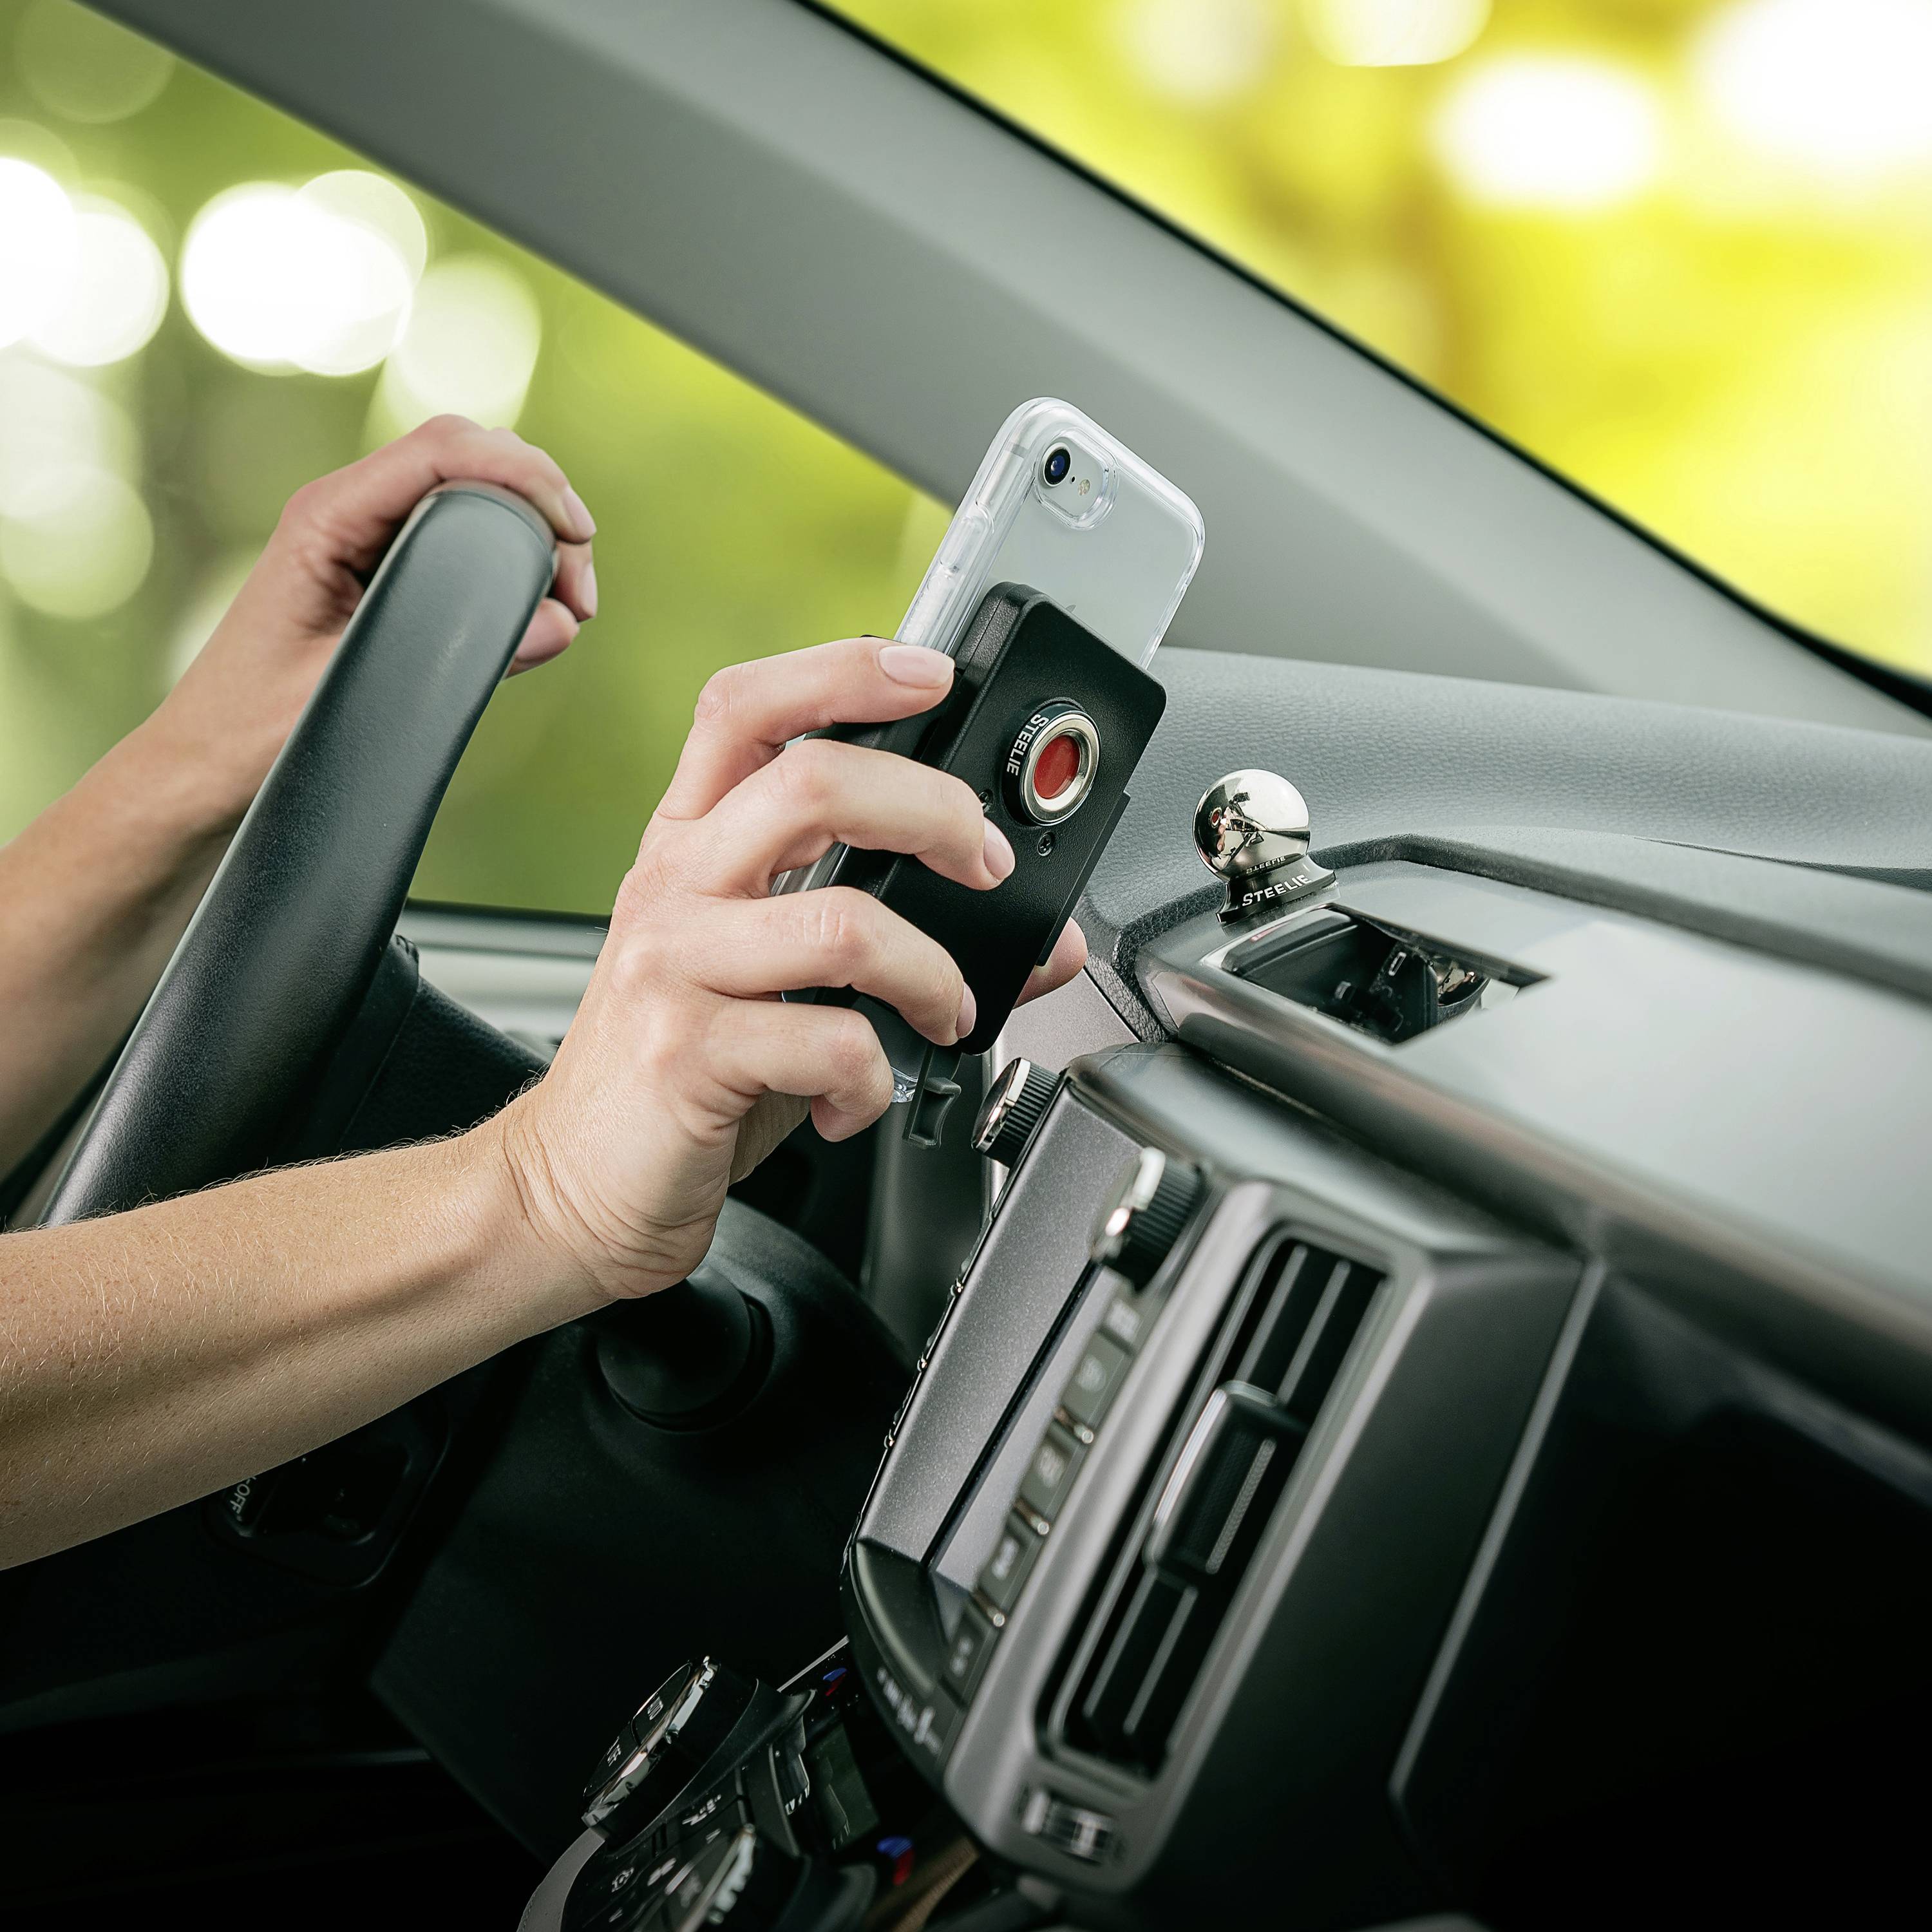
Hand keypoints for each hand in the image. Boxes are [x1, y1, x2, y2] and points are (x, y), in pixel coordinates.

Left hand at [142, 415, 597, 831]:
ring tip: (570, 604)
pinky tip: (538, 608)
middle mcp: (347, 511)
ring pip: (472, 492)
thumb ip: (467, 660)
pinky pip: (463, 536)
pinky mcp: (384, 571)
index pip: (440, 451)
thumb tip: (557, 625)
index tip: (576, 530)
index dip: (522, 474)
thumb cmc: (256, 735)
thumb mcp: (365, 692)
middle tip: (581, 585)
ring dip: (533, 532)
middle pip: (467, 455)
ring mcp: (366, 537)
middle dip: (541, 501)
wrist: (204, 770)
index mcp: (324, 518)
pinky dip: (513, 559)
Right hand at [492, 637, 1088, 1302]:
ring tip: (944, 1013)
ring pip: (843, 923)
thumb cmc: (679, 1079)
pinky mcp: (687, 1055)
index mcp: (690, 846)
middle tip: (985, 864)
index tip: (932, 676)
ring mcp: (674, 968)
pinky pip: (828, 1040)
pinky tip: (854, 1099)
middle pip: (815, 782)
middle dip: (935, 811)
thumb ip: (887, 940)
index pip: (748, 709)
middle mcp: (676, 888)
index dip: (843, 670)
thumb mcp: (773, 984)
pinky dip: (873, 1078)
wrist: (569, 1189)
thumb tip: (1037, 943)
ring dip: (931, 972)